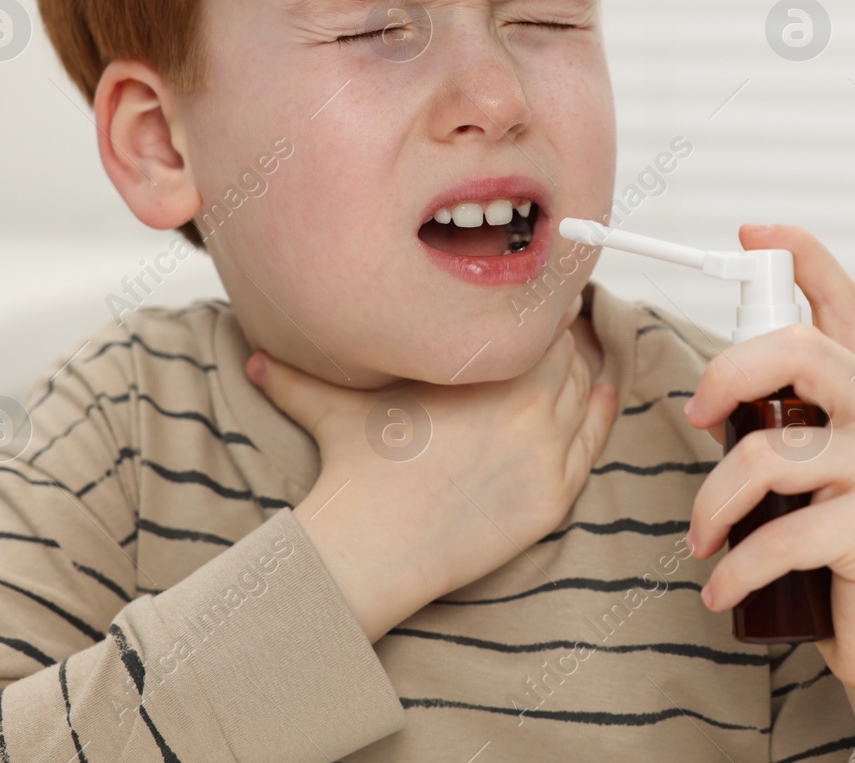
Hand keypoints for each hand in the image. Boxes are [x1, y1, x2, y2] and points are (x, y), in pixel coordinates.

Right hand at [245, 296, 618, 642]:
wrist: (373, 548)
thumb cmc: (358, 475)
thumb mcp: (331, 406)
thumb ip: (298, 373)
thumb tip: (254, 356)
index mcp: (480, 370)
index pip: (532, 324)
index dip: (534, 312)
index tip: (531, 306)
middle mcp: (523, 404)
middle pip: (564, 354)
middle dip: (557, 341)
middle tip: (553, 331)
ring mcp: (544, 452)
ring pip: (581, 393)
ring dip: (580, 374)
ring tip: (572, 360)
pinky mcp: (553, 496)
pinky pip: (592, 444)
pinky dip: (599, 415)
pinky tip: (600, 396)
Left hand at [681, 225, 854, 755]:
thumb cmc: (841, 556)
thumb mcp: (811, 477)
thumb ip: (780, 426)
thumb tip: (715, 394)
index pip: (841, 303)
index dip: (800, 254)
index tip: (753, 231)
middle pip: (796, 349)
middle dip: (726, 373)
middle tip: (695, 417)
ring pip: (766, 451)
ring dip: (715, 504)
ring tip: (705, 541)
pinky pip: (776, 532)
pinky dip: (734, 567)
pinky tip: (722, 588)